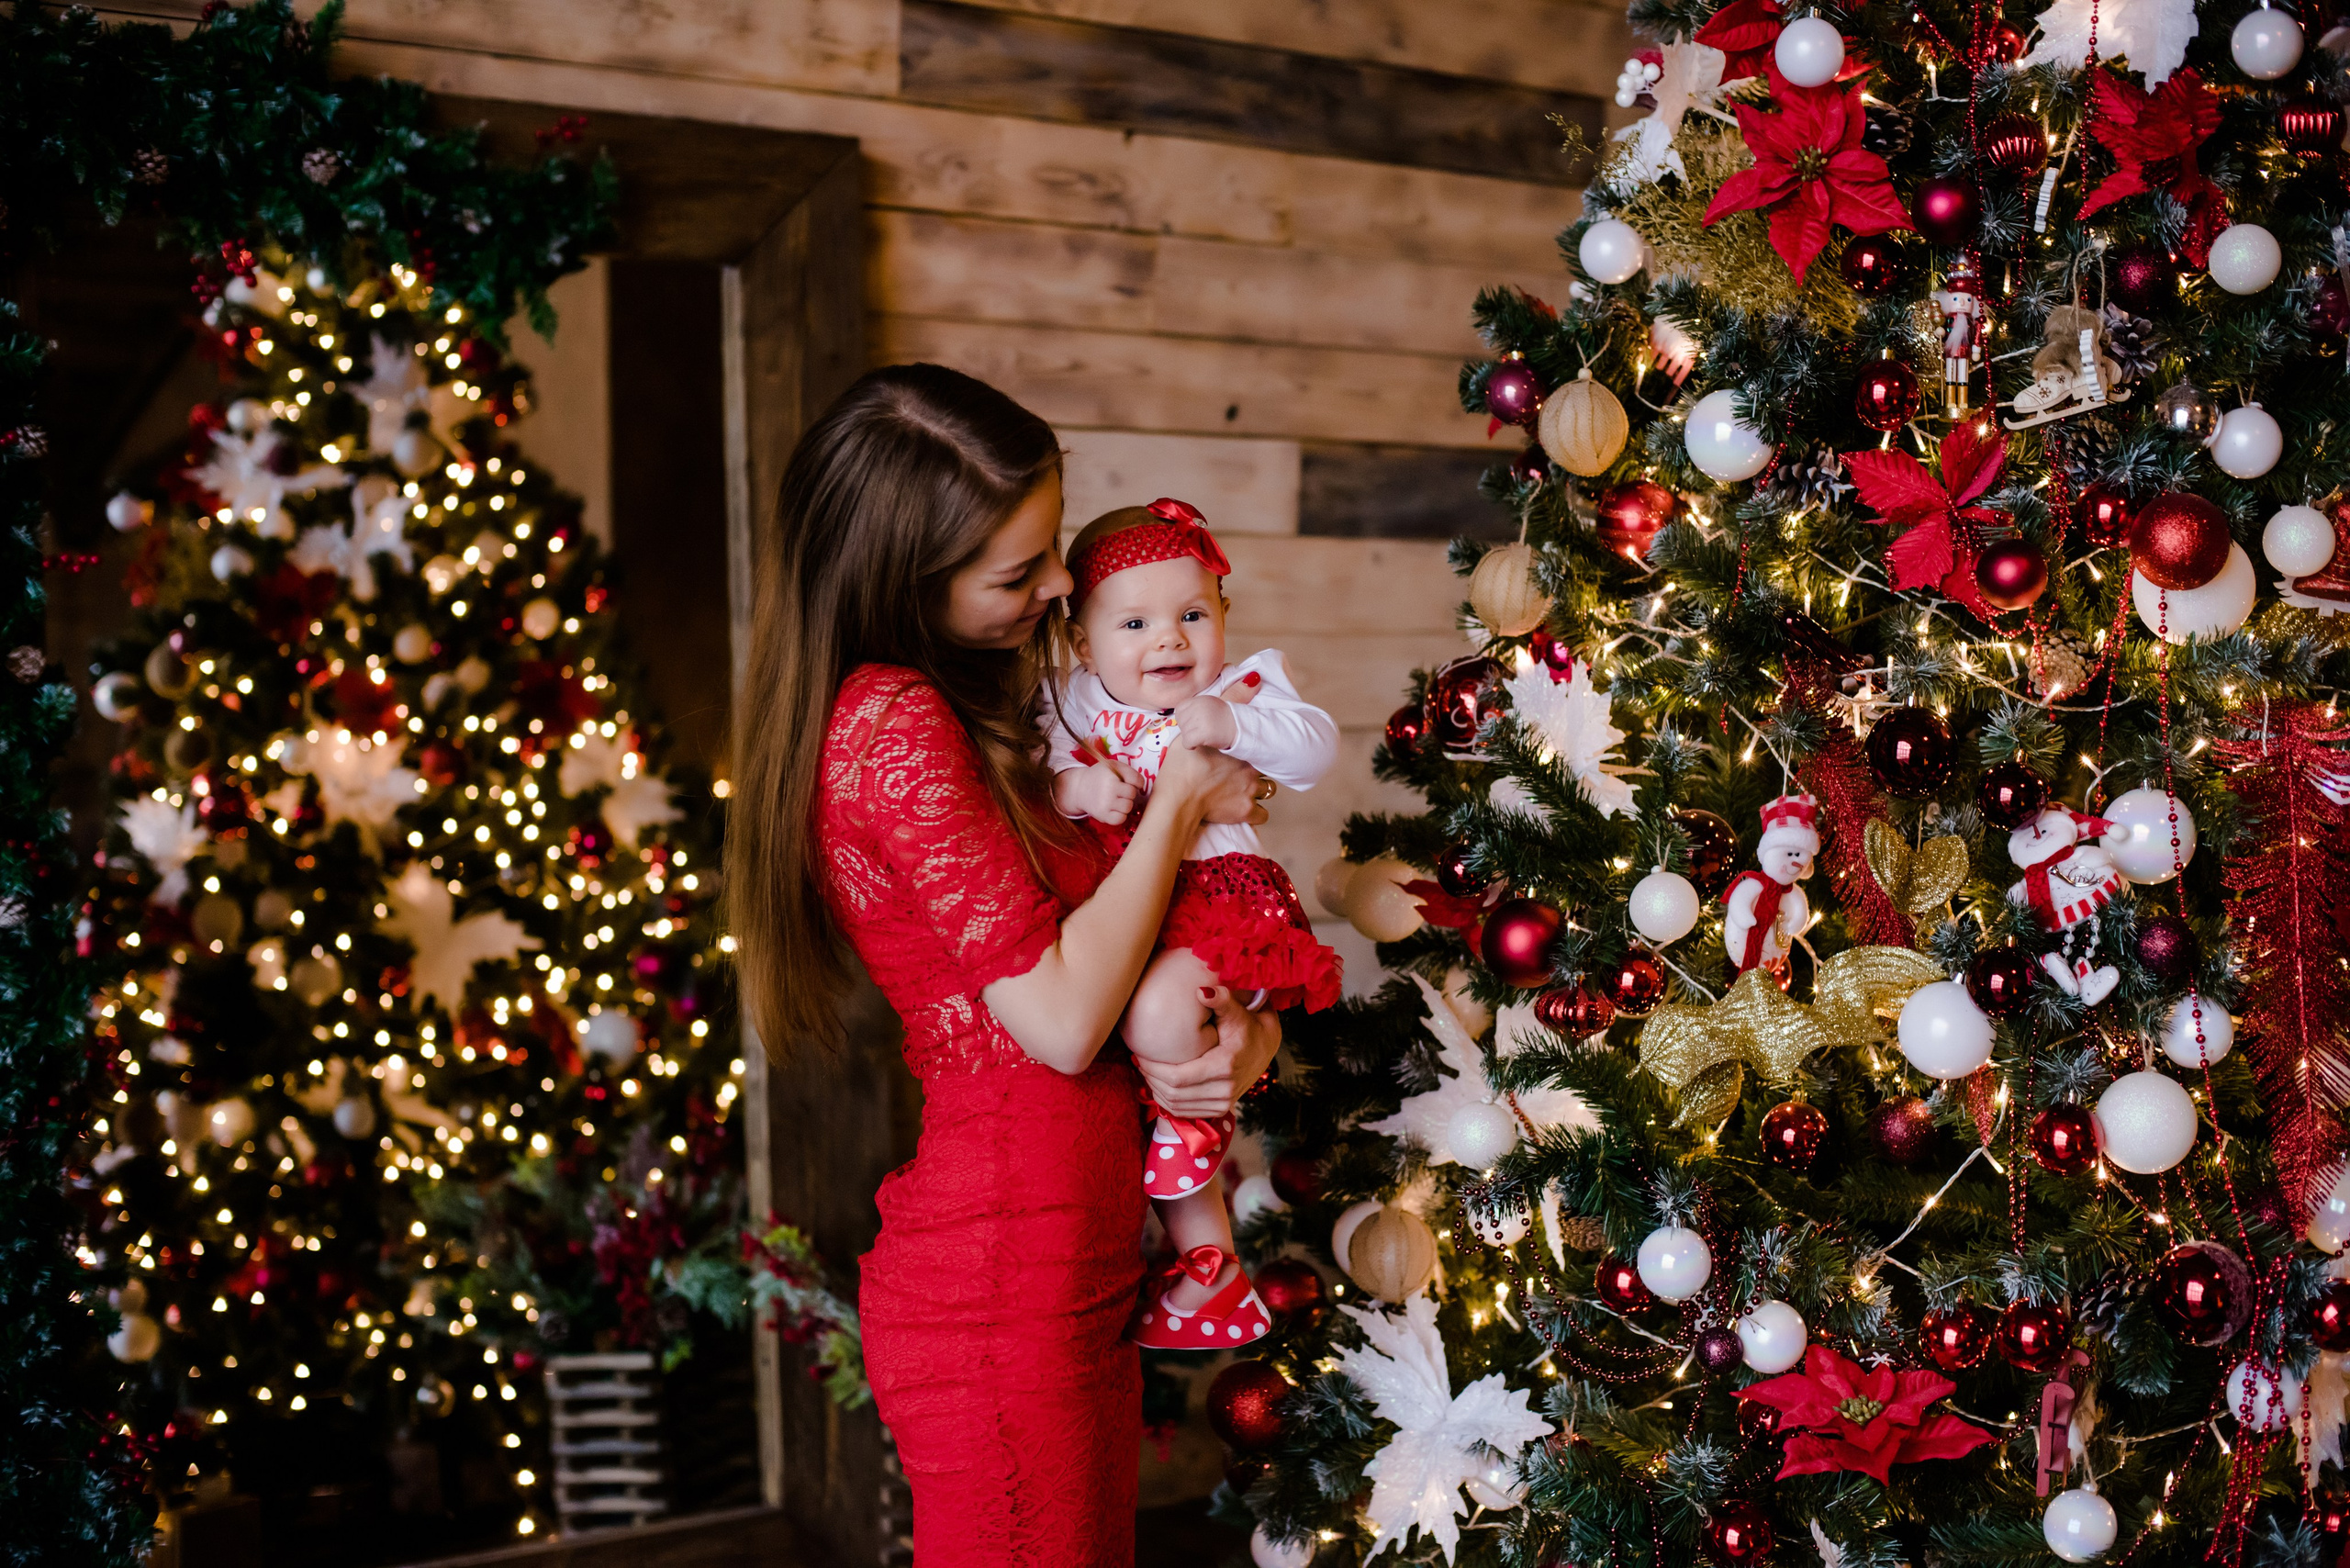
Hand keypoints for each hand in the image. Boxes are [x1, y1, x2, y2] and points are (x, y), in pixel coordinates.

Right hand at [1055, 743, 1142, 824]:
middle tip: (1120, 791)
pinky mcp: (1103, 816)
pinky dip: (1120, 815)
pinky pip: (1120, 819)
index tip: (1129, 782)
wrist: (1080, 788)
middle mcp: (1108, 791)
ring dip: (1125, 803)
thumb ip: (1129, 772)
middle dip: (1129, 792)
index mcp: (1112, 776)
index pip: (1137, 781)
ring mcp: (1105, 805)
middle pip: (1132, 794)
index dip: (1136, 782)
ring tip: (1118, 799)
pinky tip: (1115, 809)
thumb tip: (1141, 786)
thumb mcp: (1113, 765)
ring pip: (1128, 807)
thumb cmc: (1101, 775)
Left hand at [1132, 992, 1280, 1118]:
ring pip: (1177, 1106)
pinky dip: (1167, 1101)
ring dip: (1155, 1091)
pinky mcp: (1220, 1109)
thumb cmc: (1248, 1025)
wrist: (1266, 1047)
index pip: (1178, 1077)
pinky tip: (1159, 1085)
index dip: (1154, 1068)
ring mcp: (1224, 1103)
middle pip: (1174, 1093)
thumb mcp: (1237, 1011)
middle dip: (1150, 1078)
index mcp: (1225, 1067)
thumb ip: (1221, 1000)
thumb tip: (1201, 991)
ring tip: (1145, 1071)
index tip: (1140, 1053)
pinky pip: (1185, 1112)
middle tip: (1138, 1060)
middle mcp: (1225, 1090)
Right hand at [1153, 738, 1265, 828]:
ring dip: (1259, 791)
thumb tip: (1197, 729)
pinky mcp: (1246, 811)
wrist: (1179, 796)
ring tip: (1245, 793)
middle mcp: (1250, 770)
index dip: (1251, 753)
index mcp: (1239, 751)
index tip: (1242, 757)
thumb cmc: (1180, 769)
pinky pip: (1263, 815)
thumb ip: (1200, 735)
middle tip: (1243, 776)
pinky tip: (1245, 811)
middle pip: (1266, 769)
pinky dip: (1256, 814)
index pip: (1258, 748)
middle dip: (1257, 772)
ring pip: (1269, 790)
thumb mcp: (1188, 740)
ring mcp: (1250, 791)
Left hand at [1172, 692, 1236, 750]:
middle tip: (1199, 731)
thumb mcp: (1210, 705)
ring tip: (1202, 737)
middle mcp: (1199, 707)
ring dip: (1190, 737)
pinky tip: (1198, 745)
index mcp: (1200, 700)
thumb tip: (1178, 717)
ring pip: (1183, 733)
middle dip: (1187, 729)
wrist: (1241, 728)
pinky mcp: (1203, 733)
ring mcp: (1201, 720)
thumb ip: (1195, 707)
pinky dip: (1191, 746)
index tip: (1194, 724)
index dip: (1184, 718)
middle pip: (1180, 721)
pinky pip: (1187, 742)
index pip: (1179, 709)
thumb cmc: (1225, 720)